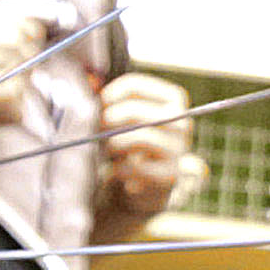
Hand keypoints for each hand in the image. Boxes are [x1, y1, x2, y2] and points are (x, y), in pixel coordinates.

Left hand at [93, 70, 195, 234]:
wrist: (143, 183)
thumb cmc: (128, 142)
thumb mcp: (122, 117)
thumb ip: (108, 101)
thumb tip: (88, 87)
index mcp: (172, 99)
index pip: (135, 86)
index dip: (108, 96)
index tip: (96, 108)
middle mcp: (181, 121)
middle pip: (134, 111)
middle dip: (108, 121)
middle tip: (97, 131)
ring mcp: (178, 149)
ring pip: (138, 138)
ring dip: (113, 145)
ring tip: (107, 151)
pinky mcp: (170, 174)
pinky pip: (136, 167)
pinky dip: (118, 169)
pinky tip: (115, 171)